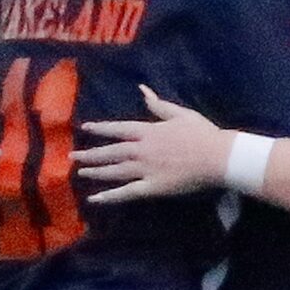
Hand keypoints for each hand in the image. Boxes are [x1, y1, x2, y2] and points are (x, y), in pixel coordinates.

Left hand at [72, 85, 229, 203]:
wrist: (217, 157)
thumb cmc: (202, 134)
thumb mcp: (180, 113)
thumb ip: (159, 105)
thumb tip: (143, 90)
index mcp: (148, 131)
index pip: (118, 129)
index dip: (100, 128)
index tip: (86, 127)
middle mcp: (141, 150)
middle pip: (110, 152)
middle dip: (91, 153)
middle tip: (72, 155)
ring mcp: (145, 170)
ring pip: (114, 171)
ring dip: (96, 171)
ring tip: (80, 172)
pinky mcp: (152, 188)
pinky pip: (126, 193)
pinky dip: (109, 196)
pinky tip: (94, 199)